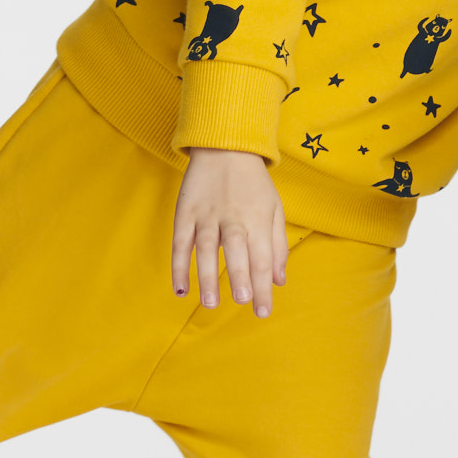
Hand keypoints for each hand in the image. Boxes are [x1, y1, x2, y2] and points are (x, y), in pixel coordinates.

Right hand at [172, 148, 287, 315]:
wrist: (226, 145)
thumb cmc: (254, 183)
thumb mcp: (275, 208)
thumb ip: (278, 245)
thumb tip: (279, 281)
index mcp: (258, 219)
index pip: (263, 258)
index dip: (264, 286)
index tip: (263, 311)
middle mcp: (233, 218)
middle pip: (237, 250)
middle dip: (240, 276)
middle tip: (242, 301)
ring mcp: (207, 215)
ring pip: (207, 248)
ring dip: (208, 276)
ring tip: (211, 303)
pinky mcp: (185, 212)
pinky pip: (180, 242)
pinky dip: (178, 265)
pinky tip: (180, 288)